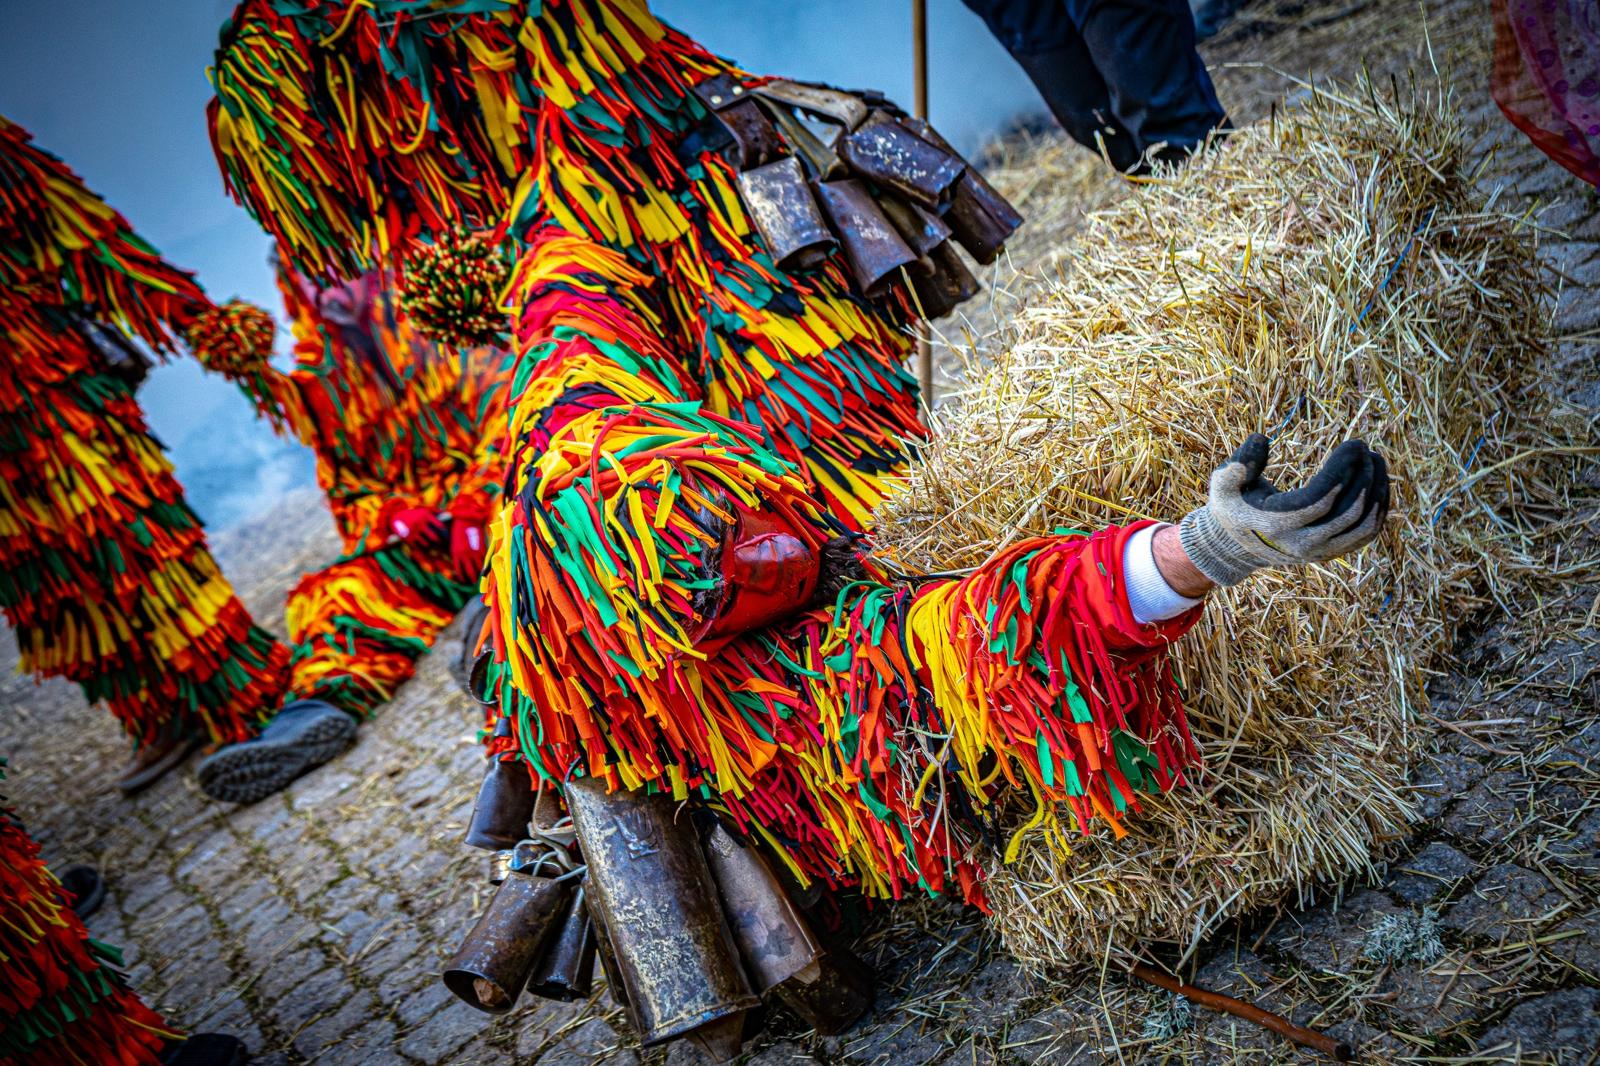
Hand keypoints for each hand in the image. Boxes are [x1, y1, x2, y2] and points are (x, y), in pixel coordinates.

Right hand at [389, 507, 447, 550]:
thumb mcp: (423, 509)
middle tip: (440, 542)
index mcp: (425, 515)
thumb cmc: (414, 513)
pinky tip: (422, 546)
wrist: (395, 517)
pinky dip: (421, 548)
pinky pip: (418, 547)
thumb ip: (436, 511)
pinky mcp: (407, 539)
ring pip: (426, 544)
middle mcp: (420, 523)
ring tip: (430, 544)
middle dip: (438, 541)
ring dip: (429, 545)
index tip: (444, 532)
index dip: (444, 530)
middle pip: (434, 538)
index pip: (440, 525)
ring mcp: (413, 532)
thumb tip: (447, 514)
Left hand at [450, 515, 486, 578]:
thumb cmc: (457, 532)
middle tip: (473, 582)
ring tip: (480, 577)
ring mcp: (474, 551)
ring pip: (479, 568)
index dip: (462, 578)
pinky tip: (484, 567)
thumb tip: (462, 566)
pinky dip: (485, 564)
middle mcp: (465, 555)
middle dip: (472, 579)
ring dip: (480, 574)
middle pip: (470, 572)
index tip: (464, 580)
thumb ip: (458, 556)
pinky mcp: (481, 547)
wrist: (465, 520)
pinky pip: (484, 559)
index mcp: (456, 554)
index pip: (459, 571)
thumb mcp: (454, 545)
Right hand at [1177, 434, 1389, 586]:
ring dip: (1377, 490)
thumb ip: (1237, 465)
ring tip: (1377, 462)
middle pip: (1348, 510)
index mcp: (1276, 524)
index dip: (1343, 469)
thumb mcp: (1223, 486)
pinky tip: (1379, 484)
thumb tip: (1261, 439)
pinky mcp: (1332, 553)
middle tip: (1366, 449)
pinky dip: (1379, 508)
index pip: (1320, 497)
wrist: (1237, 546)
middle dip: (1365, 475)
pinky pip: (1366, 533)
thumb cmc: (1234, 508)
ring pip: (1364, 524)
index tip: (1354, 444)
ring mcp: (1320, 552)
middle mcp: (1301, 543)